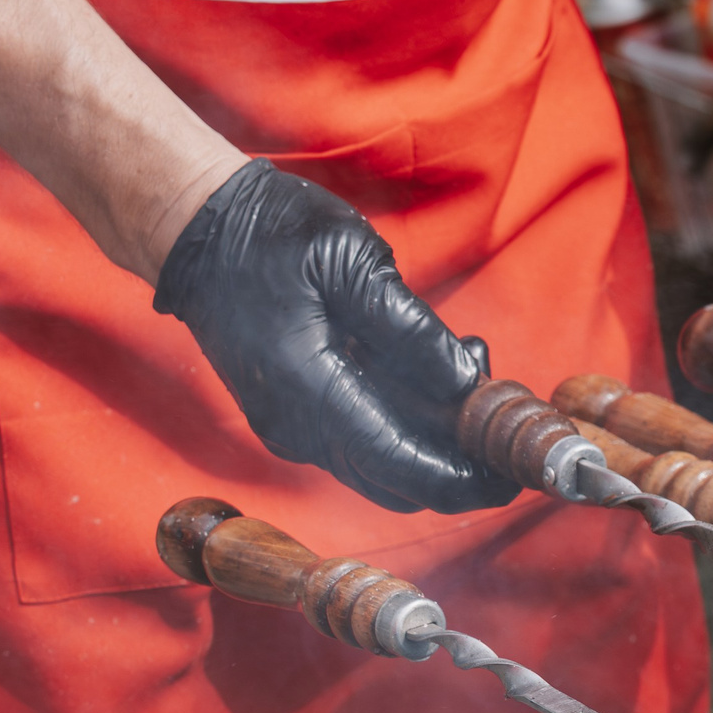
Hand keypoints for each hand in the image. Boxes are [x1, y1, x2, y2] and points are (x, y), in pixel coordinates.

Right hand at [154, 161, 518, 513]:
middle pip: (401, 483)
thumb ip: (410, 329)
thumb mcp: (352, 262)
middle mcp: (298, 429)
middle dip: (463, 461)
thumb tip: (465, 386)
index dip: (465, 475)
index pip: (402, 464)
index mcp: (308, 392)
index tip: (515, 468)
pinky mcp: (299, 416)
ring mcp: (294, 428)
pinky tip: (439, 371)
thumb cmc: (271, 234)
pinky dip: (413, 422)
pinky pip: (368, 440)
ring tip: (475, 369)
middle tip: (507, 408)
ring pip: (389, 466)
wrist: (196, 229)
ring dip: (441, 439)